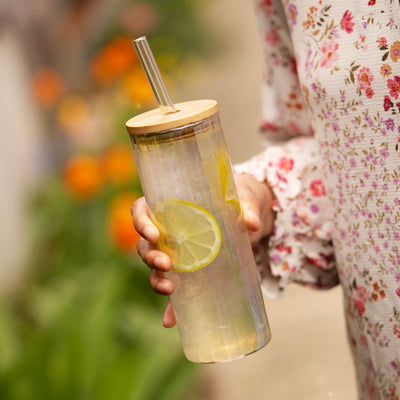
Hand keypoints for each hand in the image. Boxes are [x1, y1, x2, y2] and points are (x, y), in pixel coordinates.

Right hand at [131, 173, 275, 327]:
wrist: (252, 214)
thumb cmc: (241, 197)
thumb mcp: (246, 197)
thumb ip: (249, 207)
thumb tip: (252, 224)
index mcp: (173, 204)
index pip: (142, 209)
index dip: (140, 221)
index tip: (153, 233)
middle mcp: (169, 229)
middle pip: (145, 243)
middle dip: (150, 256)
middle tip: (167, 263)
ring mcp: (178, 252)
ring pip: (154, 267)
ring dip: (156, 279)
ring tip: (169, 289)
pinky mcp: (191, 271)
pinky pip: (176, 289)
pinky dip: (171, 307)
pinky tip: (171, 321)